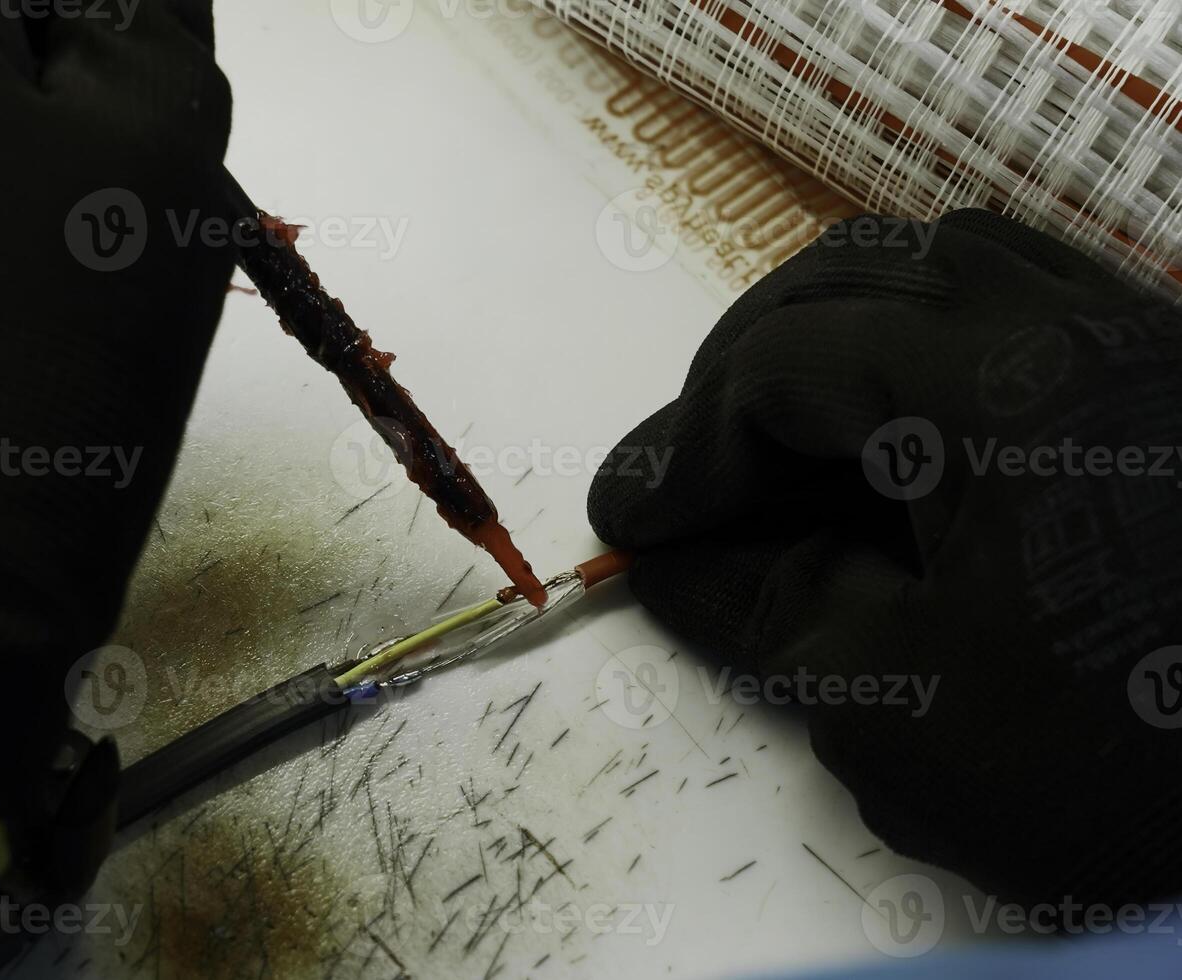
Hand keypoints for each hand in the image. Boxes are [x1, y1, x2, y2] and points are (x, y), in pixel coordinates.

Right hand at [590, 211, 1181, 906]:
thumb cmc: (1133, 750)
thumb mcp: (908, 714)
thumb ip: (768, 615)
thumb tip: (675, 561)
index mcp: (998, 384)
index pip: (781, 367)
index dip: (684, 447)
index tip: (632, 526)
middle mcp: (1070, 322)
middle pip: (848, 282)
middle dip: (740, 379)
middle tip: (696, 483)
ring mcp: (1136, 337)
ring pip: (939, 269)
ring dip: (831, 341)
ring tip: (785, 443)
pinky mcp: (1174, 375)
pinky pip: (1020, 300)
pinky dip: (924, 342)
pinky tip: (907, 427)